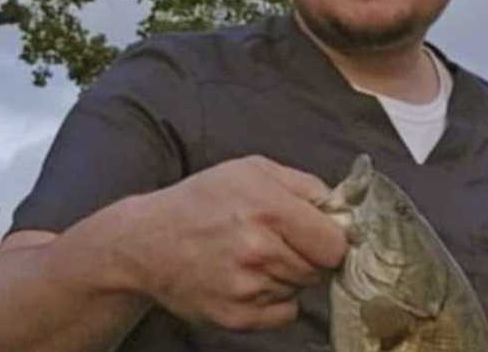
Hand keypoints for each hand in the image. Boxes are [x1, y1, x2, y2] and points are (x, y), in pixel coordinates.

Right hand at [113, 155, 346, 330]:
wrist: (145, 242)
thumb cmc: (203, 200)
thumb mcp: (253, 170)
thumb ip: (305, 185)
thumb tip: (342, 209)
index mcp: (269, 208)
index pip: (335, 244)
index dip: (332, 239)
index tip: (320, 234)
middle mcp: (258, 249)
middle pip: (320, 269)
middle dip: (308, 256)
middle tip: (279, 241)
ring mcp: (246, 287)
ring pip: (300, 289)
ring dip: (288, 276)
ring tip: (254, 257)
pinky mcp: (235, 316)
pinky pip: (284, 314)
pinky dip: (276, 301)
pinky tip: (250, 280)